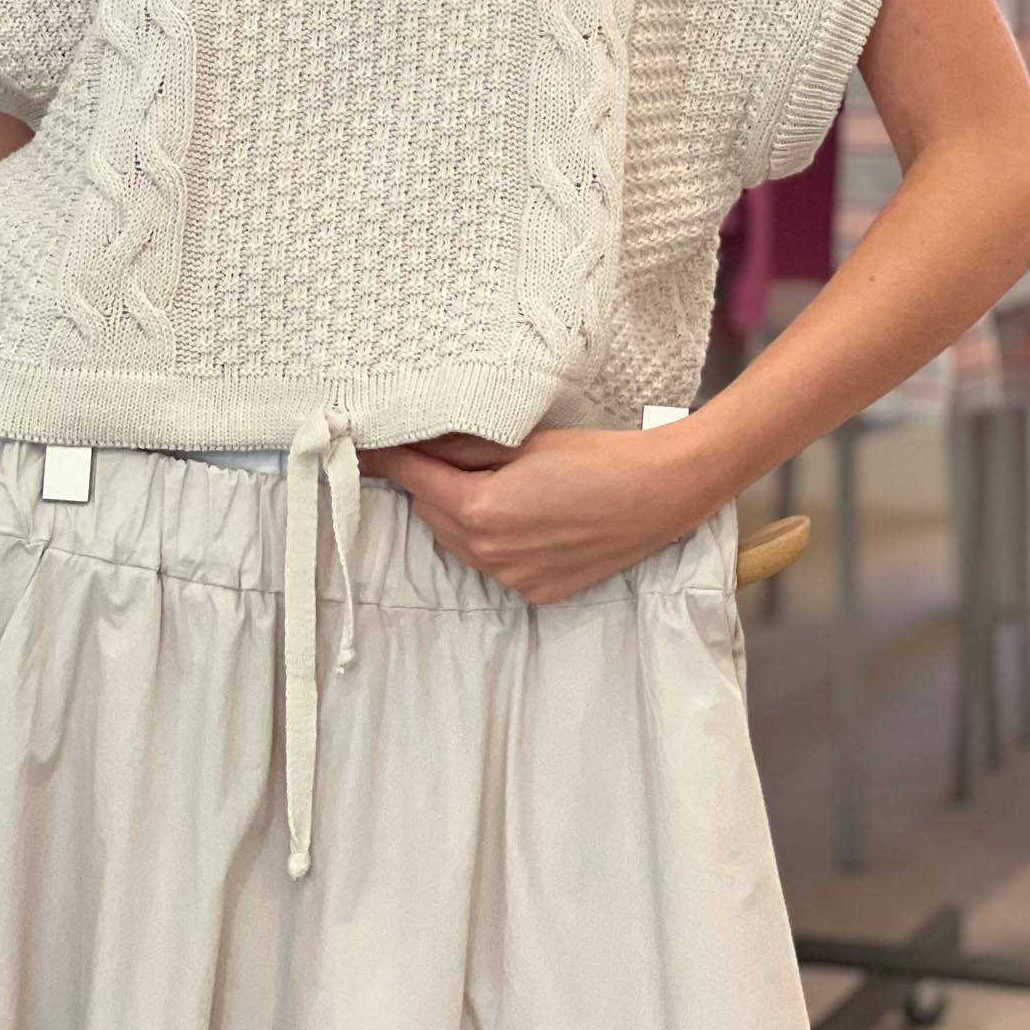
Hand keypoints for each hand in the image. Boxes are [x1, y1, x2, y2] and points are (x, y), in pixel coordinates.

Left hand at [358, 424, 716, 605]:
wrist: (660, 493)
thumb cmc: (596, 455)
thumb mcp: (522, 441)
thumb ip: (463, 446)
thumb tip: (417, 438)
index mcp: (479, 510)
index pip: (414, 480)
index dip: (389, 459)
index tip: (369, 445)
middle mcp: (489, 554)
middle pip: (431, 514)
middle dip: (429, 484)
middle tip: (438, 452)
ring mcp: (514, 579)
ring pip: (459, 544)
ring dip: (458, 514)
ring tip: (486, 482)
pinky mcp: (538, 592)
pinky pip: (494, 564)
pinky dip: (491, 540)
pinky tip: (518, 514)